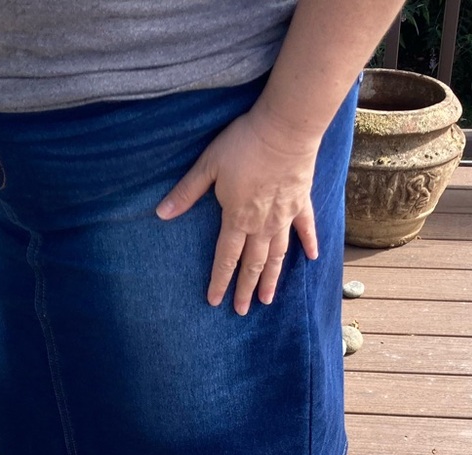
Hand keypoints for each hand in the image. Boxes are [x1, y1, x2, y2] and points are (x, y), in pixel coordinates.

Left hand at [156, 108, 322, 315]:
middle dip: (245, 289)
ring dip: (272, 279)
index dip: (219, 281)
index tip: (214, 301)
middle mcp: (262, 225)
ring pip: (277, 256)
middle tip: (241, 311)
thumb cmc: (244, 143)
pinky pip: (305, 229)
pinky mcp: (301, 202)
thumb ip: (186, 192)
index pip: (226, 258)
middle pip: (252, 264)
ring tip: (267, 299)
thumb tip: (161, 214)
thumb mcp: (208, 165)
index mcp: (237, 219)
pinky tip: (310, 259)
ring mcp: (284, 216)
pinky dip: (309, 244)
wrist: (286, 128)